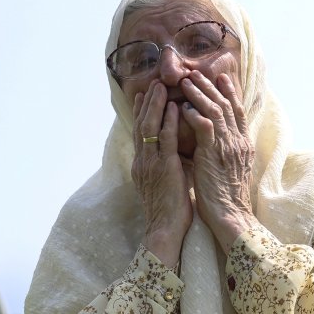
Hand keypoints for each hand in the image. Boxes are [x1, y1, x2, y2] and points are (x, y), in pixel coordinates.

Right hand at [131, 81, 193, 268]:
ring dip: (156, 104)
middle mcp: (143, 161)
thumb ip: (164, 168)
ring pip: (150, 127)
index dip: (143, 114)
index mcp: (143, 165)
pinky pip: (164, 138)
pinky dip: (168, 120)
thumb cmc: (169, 212)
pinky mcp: (163, 167)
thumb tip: (172, 157)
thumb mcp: (164, 185)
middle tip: (153, 83)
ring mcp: (151, 163)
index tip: (145, 96)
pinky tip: (173, 106)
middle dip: (147, 103)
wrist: (165, 230)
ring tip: (161, 86)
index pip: (141, 133)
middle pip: (142, 125)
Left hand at [181, 71, 258, 250]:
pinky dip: (195, 115)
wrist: (230, 215)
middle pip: (227, 105)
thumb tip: (217, 138)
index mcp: (242, 144)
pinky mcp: (214, 154)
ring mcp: (227, 146)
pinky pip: (205, 127)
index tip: (222, 78)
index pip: (238, 111)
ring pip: (215, 111)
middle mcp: (238, 141)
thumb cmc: (226, 196)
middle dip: (211, 87)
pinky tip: (184, 107)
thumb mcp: (231, 168)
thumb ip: (226, 150)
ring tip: (187, 82)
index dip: (230, 93)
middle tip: (198, 72)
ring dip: (200, 94)